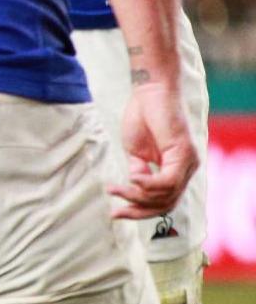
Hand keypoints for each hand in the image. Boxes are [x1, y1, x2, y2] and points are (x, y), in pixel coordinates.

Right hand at [112, 80, 195, 218]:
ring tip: (116, 188)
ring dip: (137, 196)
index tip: (116, 212)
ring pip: (166, 196)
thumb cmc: (142, 116)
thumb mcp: (136, 151)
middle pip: (166, 205)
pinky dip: (148, 184)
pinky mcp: (184, 154)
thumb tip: (136, 185)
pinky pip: (167, 181)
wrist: (149, 90)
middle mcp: (187, 168)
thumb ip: (139, 169)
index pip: (163, 202)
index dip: (139, 211)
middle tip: (115, 212)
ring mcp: (188, 162)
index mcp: (176, 169)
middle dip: (138, 212)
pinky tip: (132, 177)